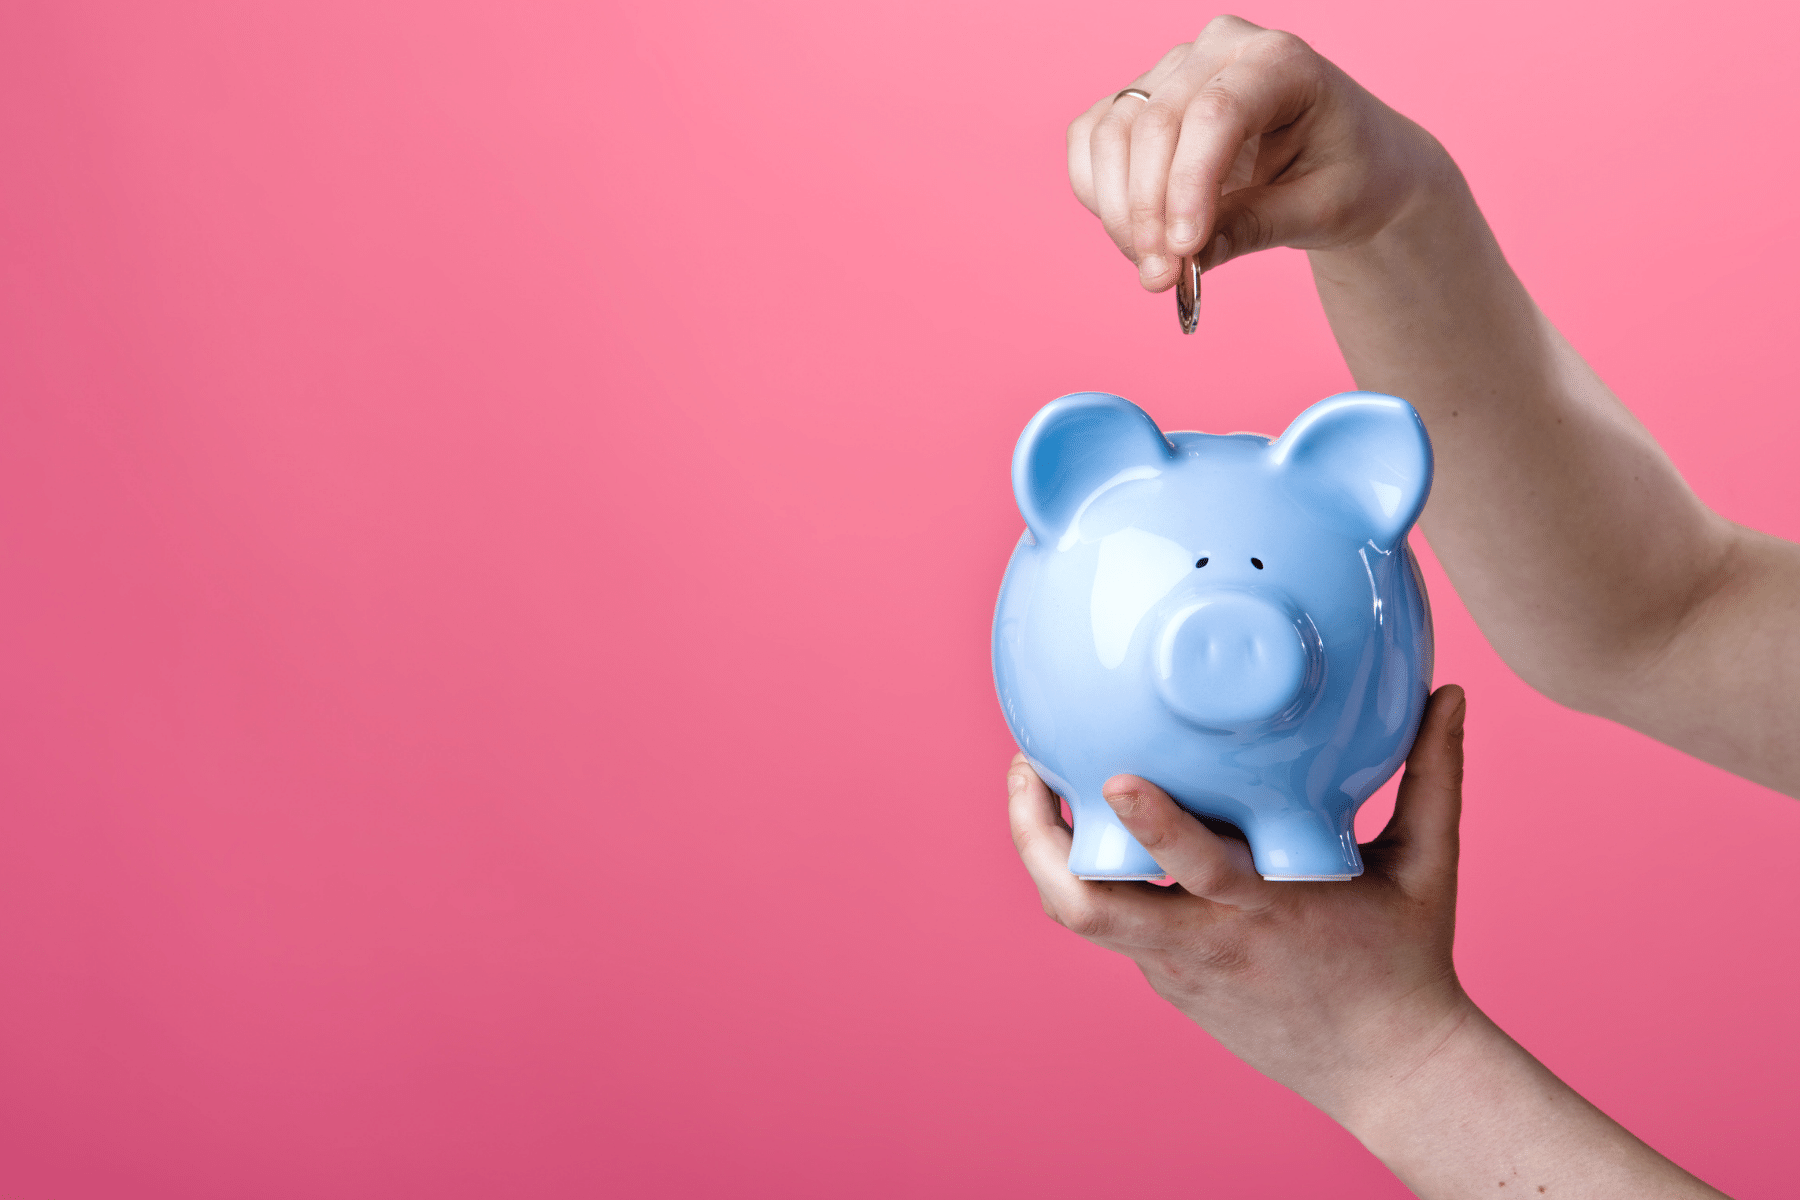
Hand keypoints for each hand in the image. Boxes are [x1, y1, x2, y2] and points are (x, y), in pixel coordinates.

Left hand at [1007, 685, 1470, 1118]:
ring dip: (1048, 853)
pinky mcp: (1169, 983)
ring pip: (1085, 917)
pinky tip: (1088, 822)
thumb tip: (1453, 689)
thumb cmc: (1409, 960)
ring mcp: (1178, 970)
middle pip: (1091, 908)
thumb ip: (1434, 773)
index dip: (1150, 825)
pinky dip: (1094, 873)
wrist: (1390, 1070)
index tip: (1113, 776)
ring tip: (1037, 783)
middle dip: (1039, 839)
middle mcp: (1208, 941)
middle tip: (1026, 766)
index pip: (1197, 870)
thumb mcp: (1429, 867)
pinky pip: (1118, 925)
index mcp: (1267, 910)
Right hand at [1066, 15, 1455, 291]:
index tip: (1183, 252)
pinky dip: (1099, 195)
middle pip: (1153, 125)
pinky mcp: (1139, 100)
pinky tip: (1136, 236)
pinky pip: (1091, 141)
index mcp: (1280, 59)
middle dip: (1147, 213)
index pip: (1215, 113)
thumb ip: (1255, 227)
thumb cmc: (1346, 177)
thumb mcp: (1321, 210)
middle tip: (1161, 279)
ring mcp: (1173, 71)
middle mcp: (1220, 50)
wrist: (1345, 162)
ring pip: (1112, 134)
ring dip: (1119, 213)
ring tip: (1153, 269)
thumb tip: (1187, 260)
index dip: (1188, 185)